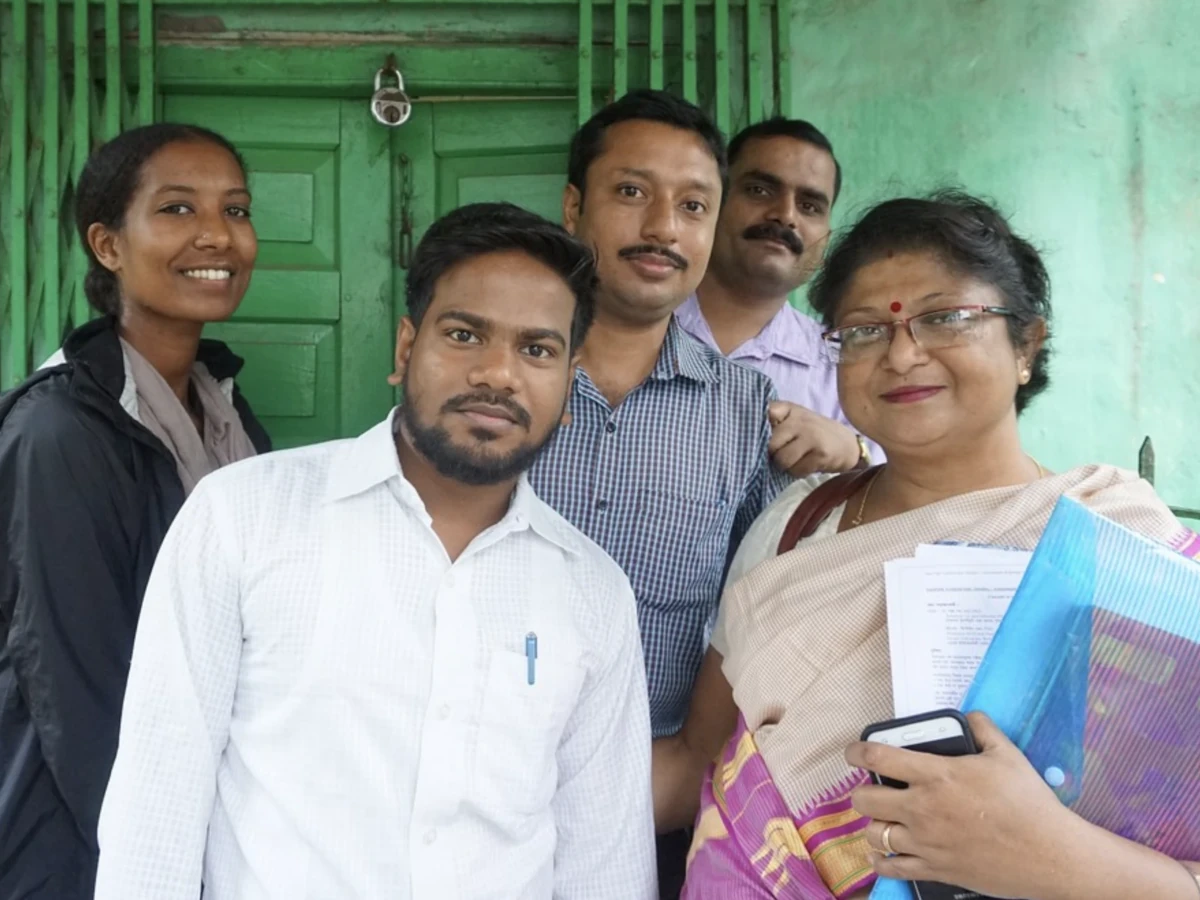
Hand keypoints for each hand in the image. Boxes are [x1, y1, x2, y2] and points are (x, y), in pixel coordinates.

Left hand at [767, 401, 860, 476]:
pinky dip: (799, 472)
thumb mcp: (795, 421)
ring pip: (782, 459)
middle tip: (784, 453)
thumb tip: (747, 437)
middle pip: (770, 444)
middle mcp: (800, 419)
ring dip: (786, 466)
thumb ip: (774, 423)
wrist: (848, 445)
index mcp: (789, 409)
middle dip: (774, 454)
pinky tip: (807, 464)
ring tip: (796, 460)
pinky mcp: (821, 453)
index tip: (762, 438)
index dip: (759, 430)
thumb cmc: (814, 434)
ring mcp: (811, 435)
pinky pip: (797, 470)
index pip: (765, 414)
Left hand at [844, 712, 1079, 898]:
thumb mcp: (1007, 755)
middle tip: (869, 789)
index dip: (856, 751)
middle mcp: (922, 808)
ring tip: (880, 819)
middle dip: (861, 791)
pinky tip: (881, 854)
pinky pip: (892, 868)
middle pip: (864, 799)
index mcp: (936, 775)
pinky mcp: (935, 870)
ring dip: (872, 825)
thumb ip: (983, 729)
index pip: (878, 756)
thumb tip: (971, 716)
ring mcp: (926, 842)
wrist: (1050, 855)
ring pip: (873, 834)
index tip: (851, 752)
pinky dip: (881, 861)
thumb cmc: (1030, 803)